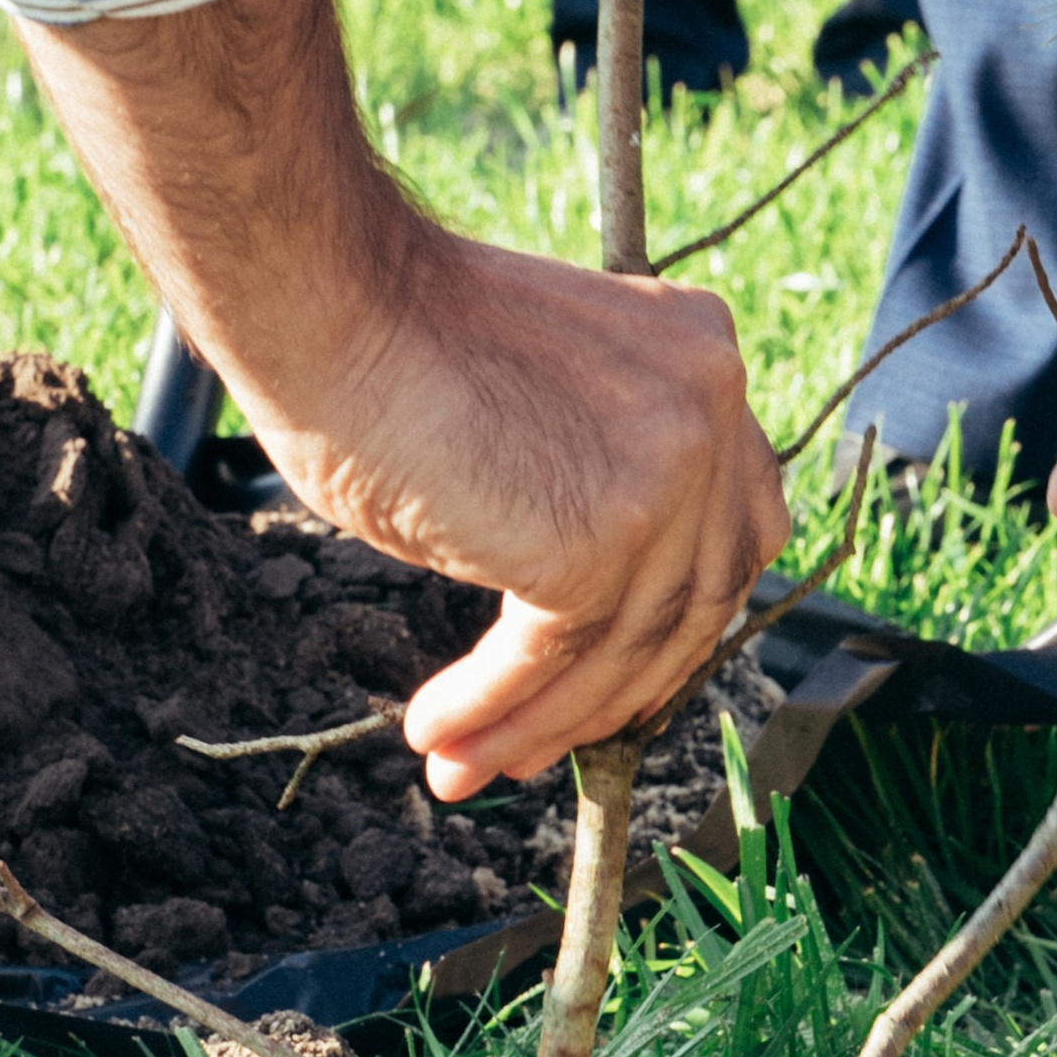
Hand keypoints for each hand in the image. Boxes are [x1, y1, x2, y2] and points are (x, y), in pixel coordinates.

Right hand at [307, 237, 788, 799]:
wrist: (328, 297)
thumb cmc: (397, 341)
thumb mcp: (548, 402)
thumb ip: (600, 475)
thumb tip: (590, 615)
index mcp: (705, 360)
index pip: (728, 531)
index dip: (668, 629)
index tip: (602, 687)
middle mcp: (714, 411)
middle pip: (690, 603)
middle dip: (606, 695)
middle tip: (531, 751)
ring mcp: (669, 473)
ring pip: (620, 647)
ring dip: (534, 722)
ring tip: (461, 760)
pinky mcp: (603, 536)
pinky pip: (554, 656)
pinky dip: (493, 706)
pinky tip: (436, 729)